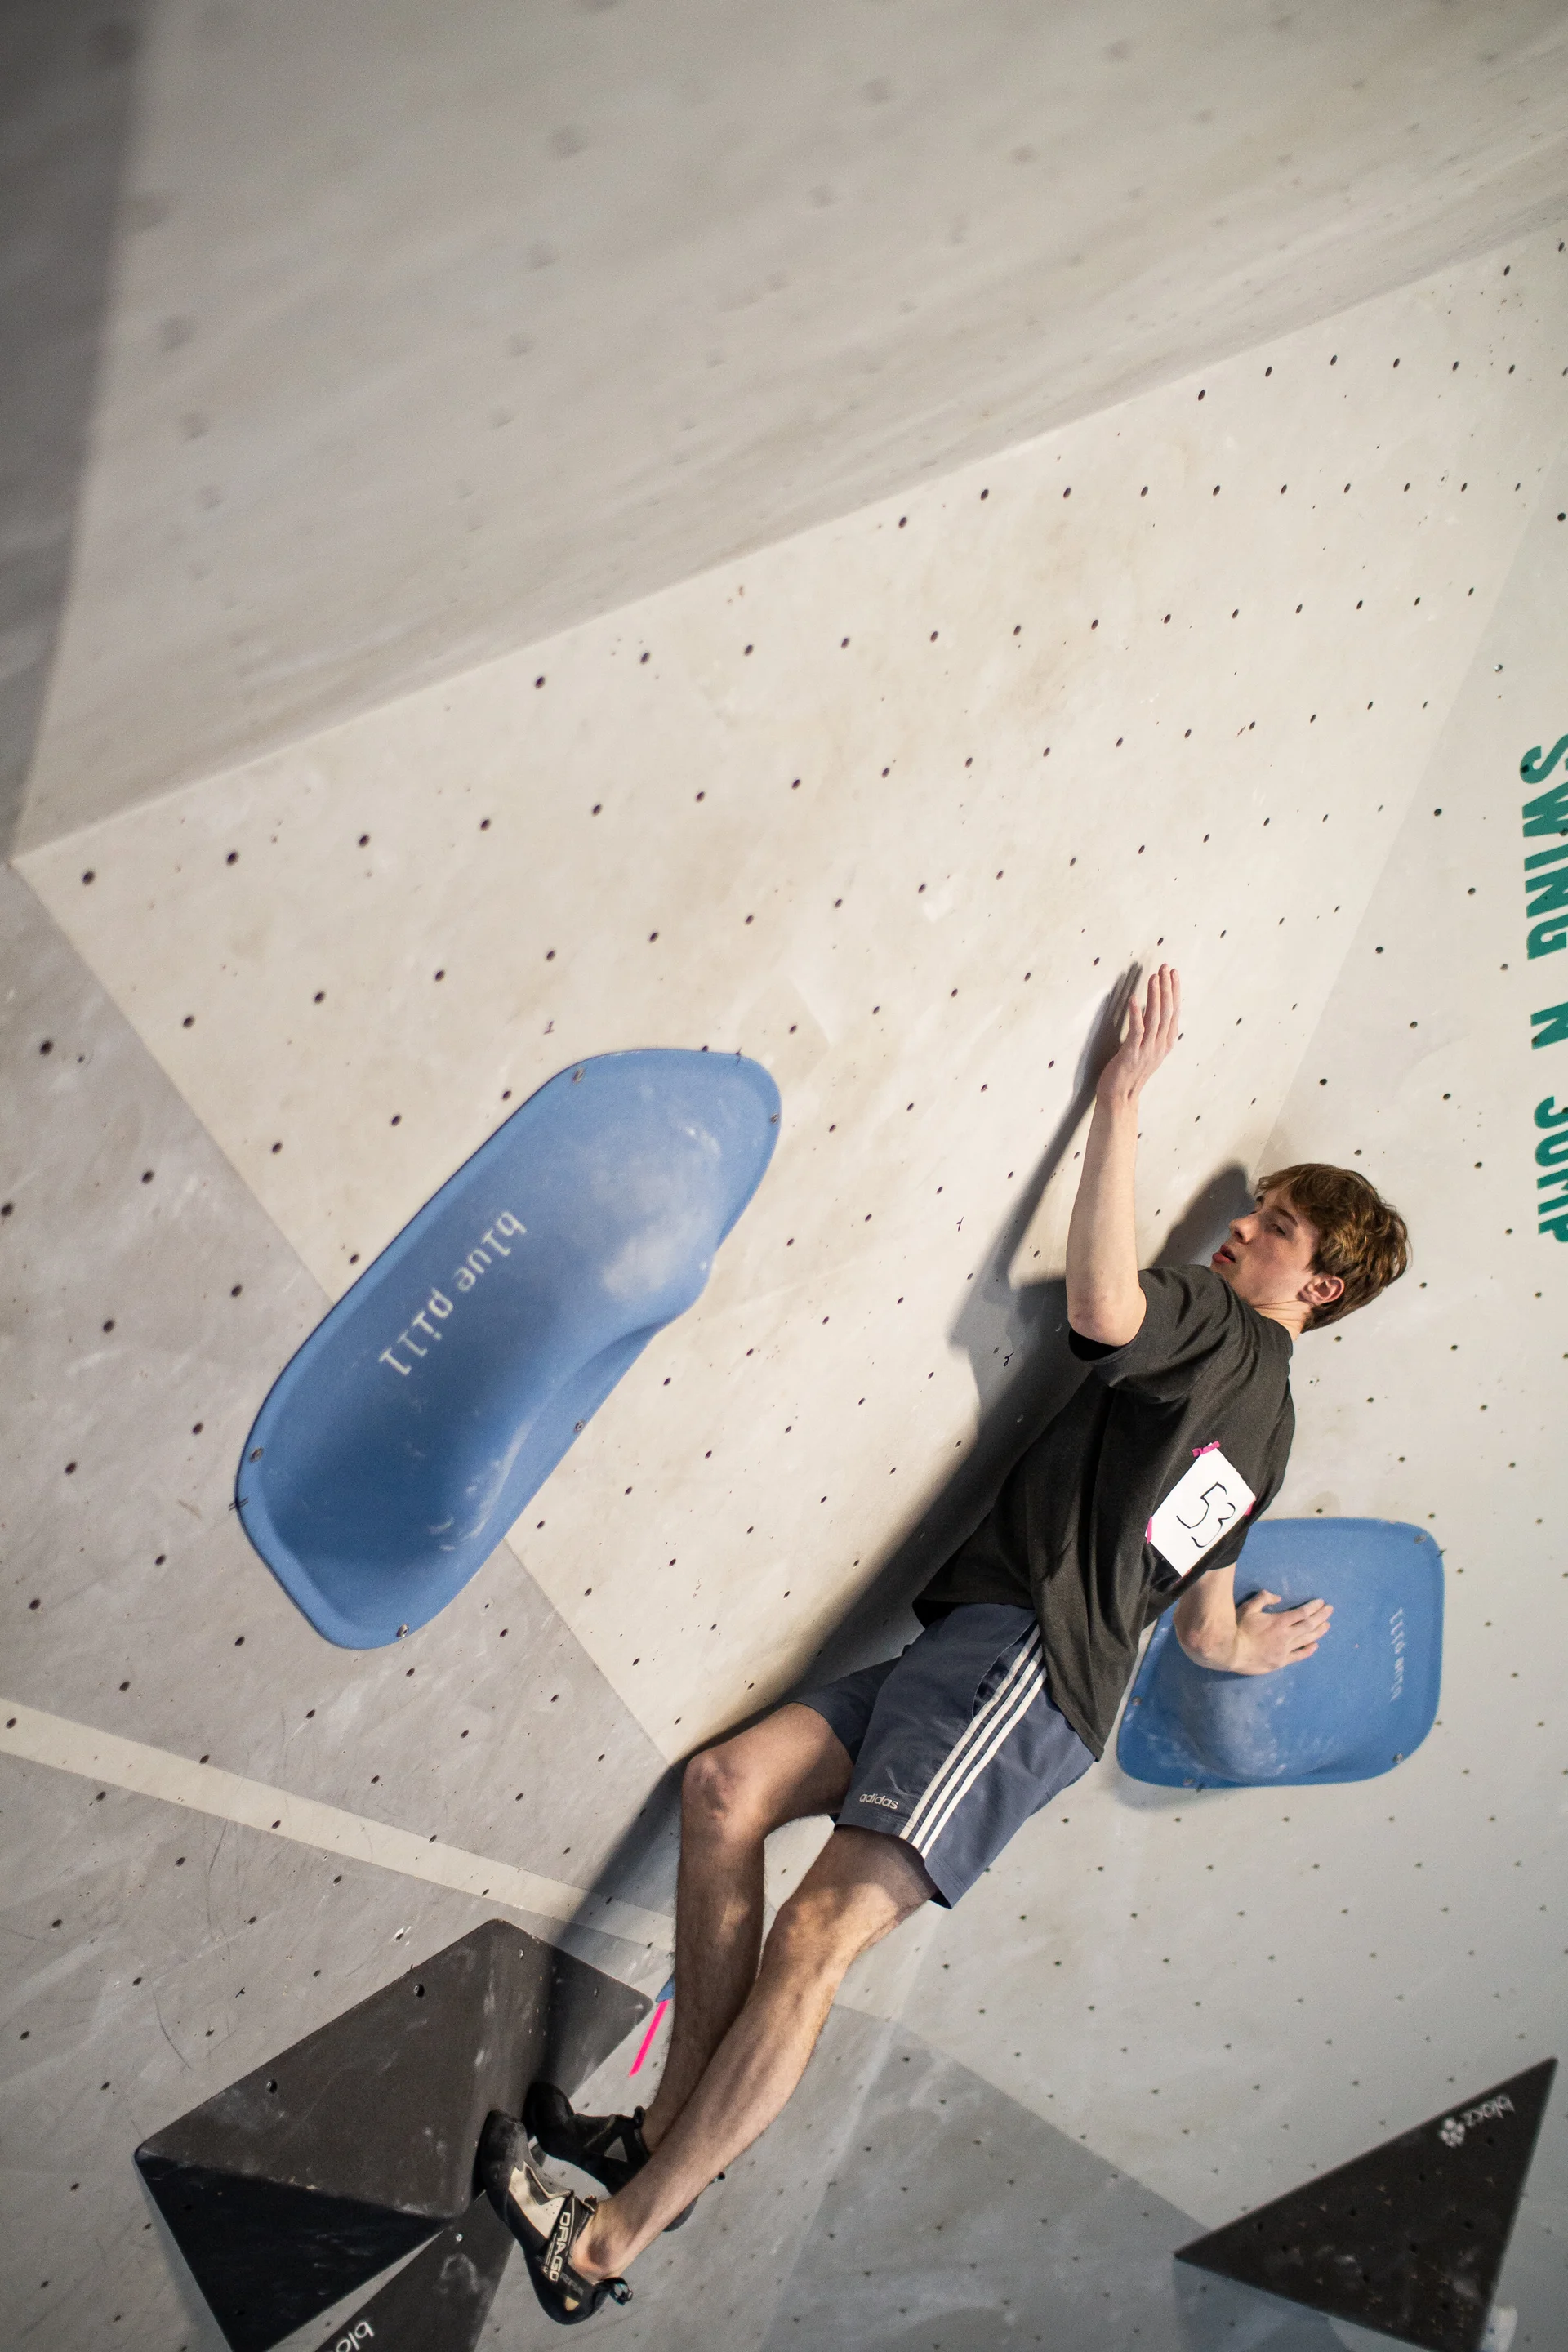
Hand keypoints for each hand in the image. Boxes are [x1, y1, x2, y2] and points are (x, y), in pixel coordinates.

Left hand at [1096, 964, 1180, 1106]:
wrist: (1120, 1097)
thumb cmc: (1130, 1072)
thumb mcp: (1147, 1050)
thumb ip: (1152, 1031)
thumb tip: (1152, 1008)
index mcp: (1165, 1043)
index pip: (1174, 1012)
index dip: (1174, 991)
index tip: (1173, 973)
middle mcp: (1159, 1045)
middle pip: (1168, 1012)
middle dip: (1167, 988)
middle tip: (1166, 968)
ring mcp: (1147, 1050)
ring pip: (1155, 1018)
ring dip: (1154, 995)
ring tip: (1153, 978)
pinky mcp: (1131, 1054)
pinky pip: (1136, 1030)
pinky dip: (1136, 1013)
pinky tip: (1133, 998)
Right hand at [1231, 1589, 1331, 1674]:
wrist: (1230, 1651)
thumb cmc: (1238, 1628)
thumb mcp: (1248, 1608)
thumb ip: (1263, 1599)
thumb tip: (1278, 1597)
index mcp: (1279, 1622)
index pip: (1302, 1613)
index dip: (1313, 1607)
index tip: (1321, 1603)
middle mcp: (1286, 1636)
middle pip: (1309, 1625)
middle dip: (1321, 1616)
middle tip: (1330, 1610)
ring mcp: (1284, 1650)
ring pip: (1306, 1639)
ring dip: (1319, 1632)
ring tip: (1327, 1625)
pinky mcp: (1281, 1662)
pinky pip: (1299, 1656)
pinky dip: (1308, 1650)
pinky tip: (1315, 1645)